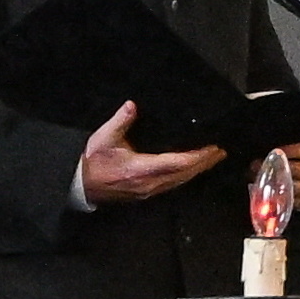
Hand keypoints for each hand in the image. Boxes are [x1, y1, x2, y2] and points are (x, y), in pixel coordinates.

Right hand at [80, 103, 227, 210]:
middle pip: (184, 174)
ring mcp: (148, 190)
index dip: (196, 157)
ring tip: (211, 159)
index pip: (176, 163)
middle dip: (203, 163)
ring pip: (179, 181)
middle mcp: (149, 183)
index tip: (211, 149)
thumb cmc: (92, 162)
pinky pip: (172, 185)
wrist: (79, 185)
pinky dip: (185, 176)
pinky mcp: (145, 192)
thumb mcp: (103, 138)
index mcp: (140, 169)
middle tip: (220, 152)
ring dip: (197, 170)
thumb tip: (132, 106)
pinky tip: (190, 170)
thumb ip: (120, 121)